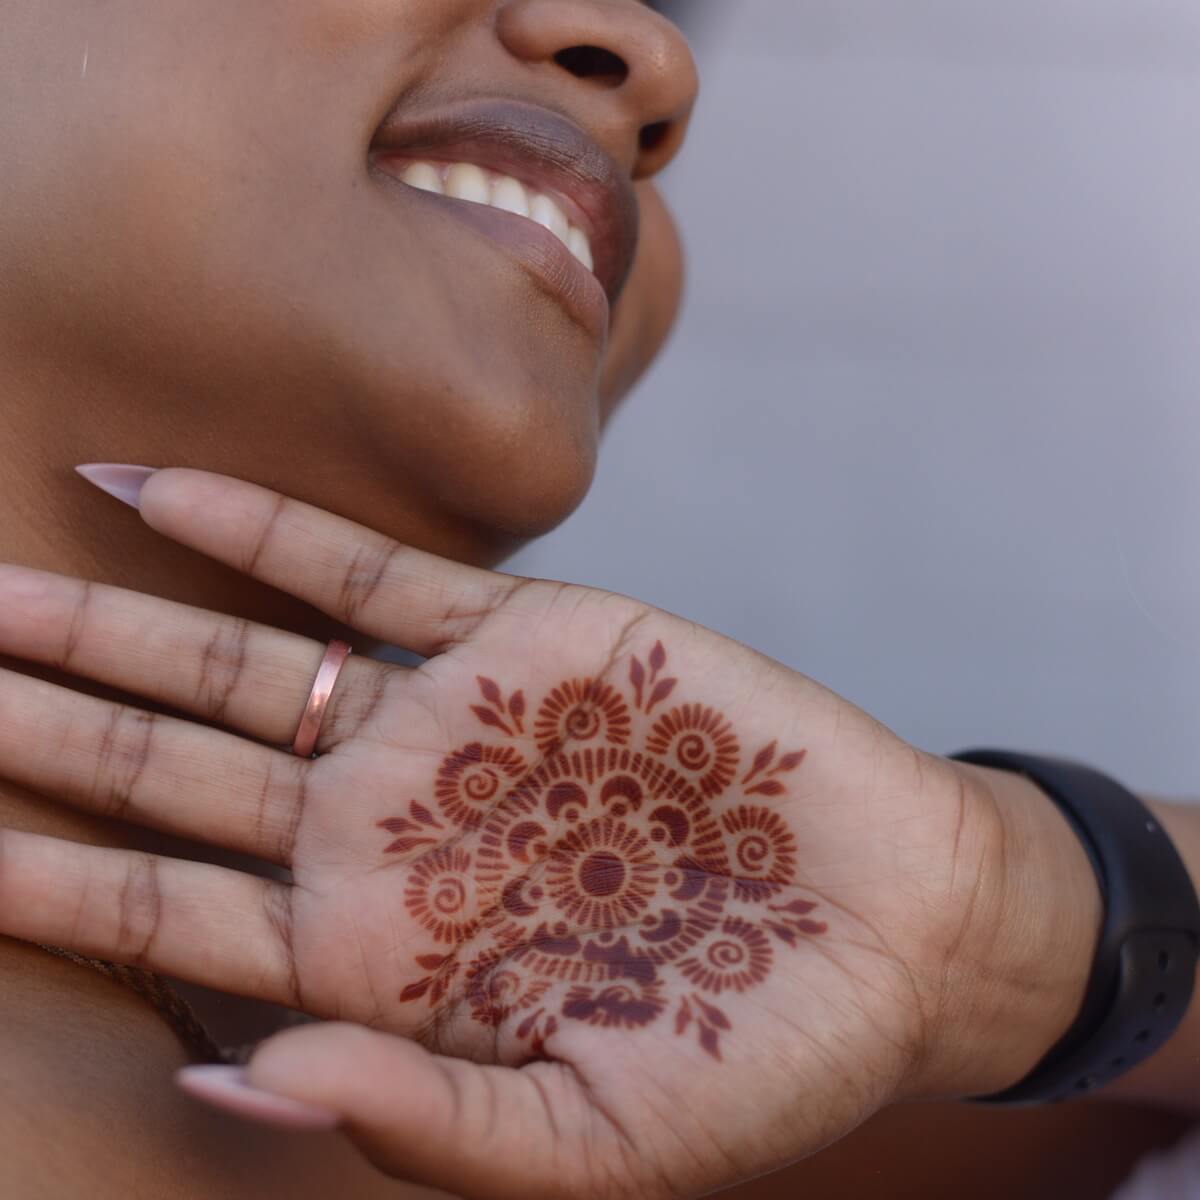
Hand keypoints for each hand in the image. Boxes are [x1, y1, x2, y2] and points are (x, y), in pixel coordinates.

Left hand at [0, 469, 1092, 1198]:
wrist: (896, 927)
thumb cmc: (755, 1052)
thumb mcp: (591, 1142)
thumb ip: (415, 1118)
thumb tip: (236, 1087)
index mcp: (383, 954)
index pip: (168, 914)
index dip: (44, 880)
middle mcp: (389, 826)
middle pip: (170, 769)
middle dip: (37, 728)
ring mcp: (448, 723)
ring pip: (239, 659)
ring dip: (111, 622)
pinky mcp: (526, 636)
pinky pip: (363, 573)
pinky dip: (257, 527)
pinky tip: (147, 483)